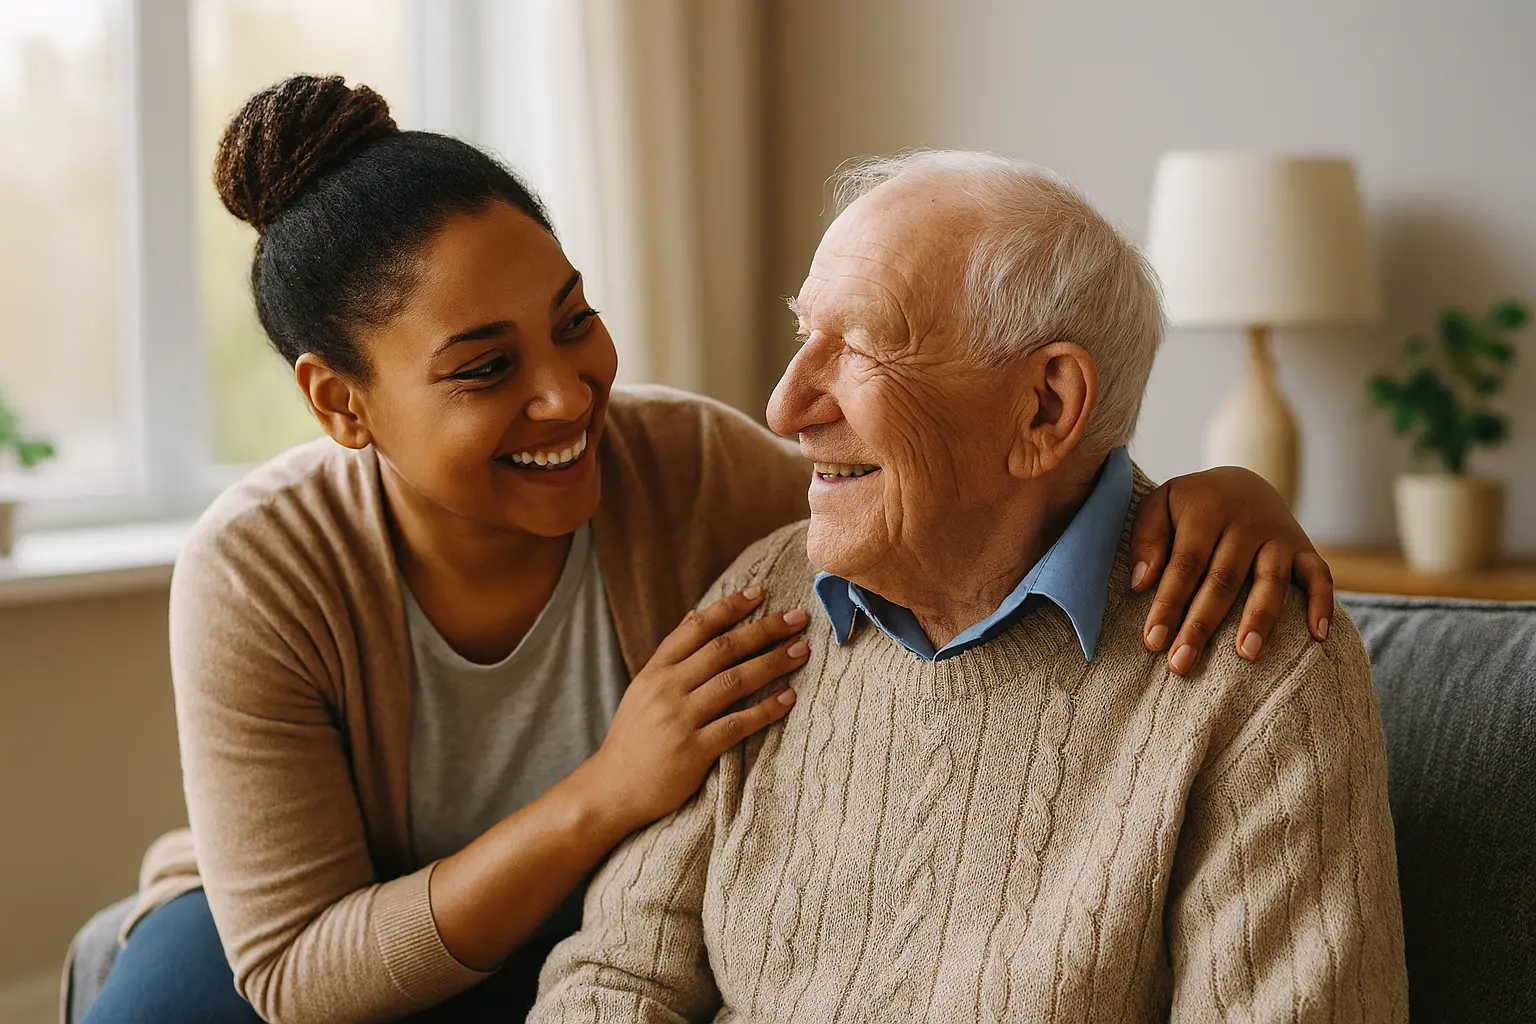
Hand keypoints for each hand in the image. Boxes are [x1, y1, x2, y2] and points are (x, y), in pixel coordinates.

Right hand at [582, 586, 808, 833]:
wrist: (611, 789)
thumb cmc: (633, 738)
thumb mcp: (643, 688)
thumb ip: (671, 654)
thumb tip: (694, 614)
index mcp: (656, 671)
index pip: (697, 628)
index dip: (730, 607)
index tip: (760, 592)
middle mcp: (667, 689)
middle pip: (723, 649)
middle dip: (764, 630)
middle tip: (796, 618)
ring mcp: (680, 719)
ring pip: (734, 681)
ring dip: (772, 663)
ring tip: (801, 650)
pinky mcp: (693, 751)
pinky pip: (737, 724)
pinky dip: (766, 709)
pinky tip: (789, 697)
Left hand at [1130, 466, 1333, 675]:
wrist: (1243, 483)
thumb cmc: (1192, 506)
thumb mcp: (1161, 504)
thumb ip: (1147, 538)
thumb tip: (1141, 583)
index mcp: (1206, 511)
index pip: (1185, 564)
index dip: (1168, 604)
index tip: (1153, 641)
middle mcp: (1246, 523)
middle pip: (1223, 579)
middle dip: (1201, 624)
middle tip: (1182, 663)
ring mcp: (1279, 536)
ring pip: (1269, 581)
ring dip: (1259, 618)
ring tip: (1246, 654)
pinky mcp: (1304, 548)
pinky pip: (1320, 576)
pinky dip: (1321, 603)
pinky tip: (1317, 636)